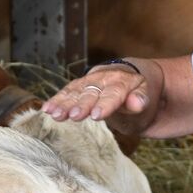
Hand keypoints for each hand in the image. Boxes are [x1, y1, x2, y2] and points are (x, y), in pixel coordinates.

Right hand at [41, 61, 159, 134]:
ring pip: (76, 91)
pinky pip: (67, 92)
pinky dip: (57, 100)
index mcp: (123, 80)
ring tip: (54, 114)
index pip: (114, 93)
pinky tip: (46, 109)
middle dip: (82, 104)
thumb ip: (141, 99)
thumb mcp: (146, 96)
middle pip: (92, 92)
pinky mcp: (79, 86)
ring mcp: (90, 81)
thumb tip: (138, 103)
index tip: (96, 115)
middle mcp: (104, 78)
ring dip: (64, 103)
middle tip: (73, 116)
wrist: (131, 77)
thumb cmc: (140, 91)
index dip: (105, 104)